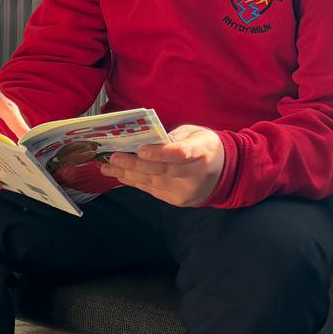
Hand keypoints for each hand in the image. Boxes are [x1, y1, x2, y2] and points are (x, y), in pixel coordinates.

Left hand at [99, 124, 225, 207]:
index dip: (159, 153)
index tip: (141, 149)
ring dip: (127, 174)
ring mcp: (186, 191)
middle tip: (113, 157)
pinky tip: (120, 175)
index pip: (180, 154)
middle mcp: (195, 175)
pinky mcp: (178, 200)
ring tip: (108, 167)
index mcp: (202, 152)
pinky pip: (153, 190)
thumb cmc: (204, 147)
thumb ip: (173, 137)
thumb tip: (145, 140)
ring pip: (153, 182)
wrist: (224, 172)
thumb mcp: (194, 133)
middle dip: (134, 164)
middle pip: (162, 171)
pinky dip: (135, 182)